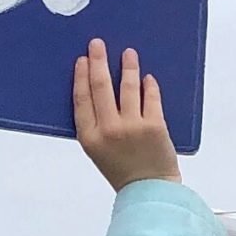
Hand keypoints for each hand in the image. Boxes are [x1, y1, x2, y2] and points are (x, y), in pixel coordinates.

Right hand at [73, 41, 179, 187]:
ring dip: (127, 67)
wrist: (149, 191)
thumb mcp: (98, 151)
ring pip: (126, 87)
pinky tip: (147, 77)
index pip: (81, 99)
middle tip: (98, 44)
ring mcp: (132, 127)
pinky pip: (150, 97)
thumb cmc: (123, 170)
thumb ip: (95, 125)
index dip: (81, 76)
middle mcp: (108, 130)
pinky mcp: (154, 125)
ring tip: (128, 53)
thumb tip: (95, 89)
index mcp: (89, 138)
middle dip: (98, 62)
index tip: (83, 60)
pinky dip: (148, 85)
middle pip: (100, 87)